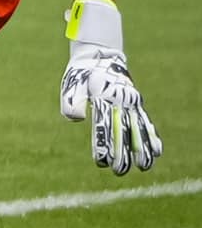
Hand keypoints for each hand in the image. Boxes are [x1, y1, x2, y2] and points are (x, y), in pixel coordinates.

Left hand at [60, 0, 160, 174]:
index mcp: (103, 99)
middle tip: (118, 171)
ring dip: (141, 149)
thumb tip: (76, 119)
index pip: (104, 126)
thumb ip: (72, 101)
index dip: (104, 144)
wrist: (100, 56)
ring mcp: (131, 103)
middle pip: (123, 132)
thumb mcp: (71, 84)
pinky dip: (152, 137)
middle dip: (122, 153)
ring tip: (144, 167)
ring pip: (139, 129)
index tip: (101, 161)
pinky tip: (157, 152)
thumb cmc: (81, 74)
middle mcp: (120, 102)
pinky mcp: (136, 104)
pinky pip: (146, 123)